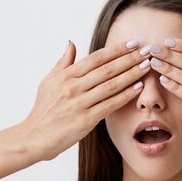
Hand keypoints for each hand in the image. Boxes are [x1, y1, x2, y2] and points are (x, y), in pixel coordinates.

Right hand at [21, 39, 150, 160]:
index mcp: (66, 76)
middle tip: (147, 50)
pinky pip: (110, 105)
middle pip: (107, 69)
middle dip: (129, 59)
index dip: (116, 49)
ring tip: (147, 66)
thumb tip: (71, 43)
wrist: (34, 137)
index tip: (132, 43)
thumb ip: (63, 62)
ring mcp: (80, 103)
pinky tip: (138, 88)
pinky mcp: (86, 120)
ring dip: (132, 74)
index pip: (96, 58)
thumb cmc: (43, 110)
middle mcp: (73, 87)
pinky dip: (125, 95)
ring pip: (111, 85)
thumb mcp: (48, 82)